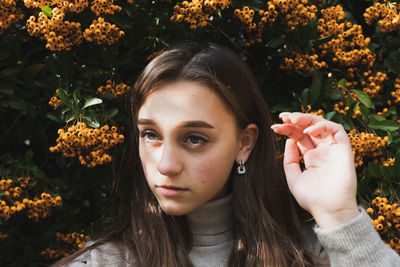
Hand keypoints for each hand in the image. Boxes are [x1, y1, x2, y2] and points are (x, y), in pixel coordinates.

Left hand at [271, 112, 359, 228]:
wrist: (328, 210)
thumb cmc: (312, 198)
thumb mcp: (293, 177)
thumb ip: (290, 159)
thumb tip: (289, 141)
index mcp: (311, 157)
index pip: (298, 136)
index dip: (287, 129)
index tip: (274, 126)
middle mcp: (322, 151)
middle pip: (308, 128)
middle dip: (295, 119)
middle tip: (283, 117)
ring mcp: (333, 149)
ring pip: (322, 125)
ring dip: (307, 119)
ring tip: (292, 119)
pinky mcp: (344, 149)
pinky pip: (336, 130)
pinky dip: (322, 126)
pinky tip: (307, 132)